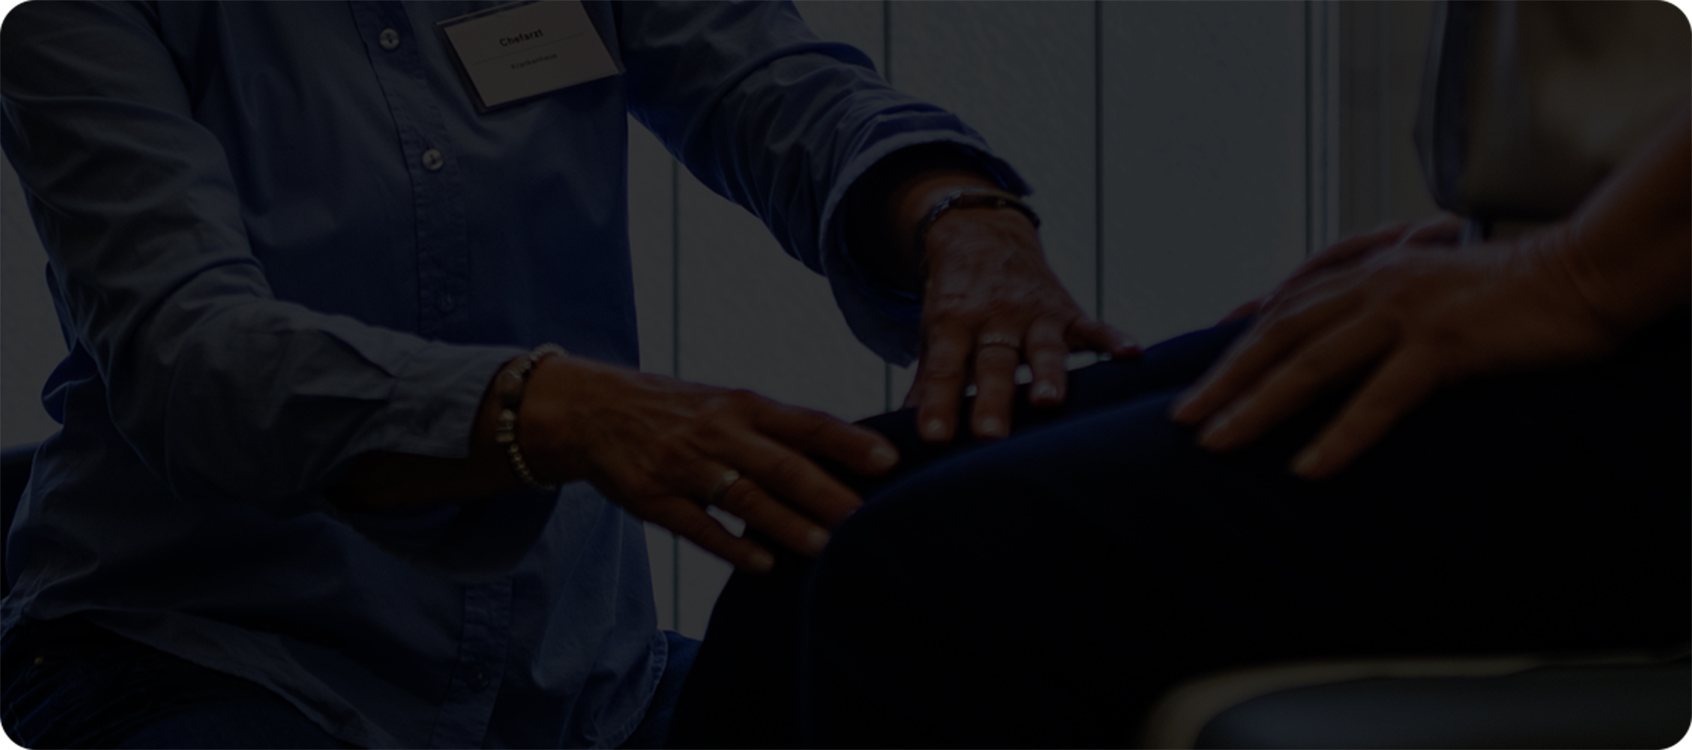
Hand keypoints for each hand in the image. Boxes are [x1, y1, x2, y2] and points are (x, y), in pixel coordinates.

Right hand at [520, 357, 898, 571]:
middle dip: (827, 492)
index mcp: (743, 405)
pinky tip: (764, 563)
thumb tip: (848, 454)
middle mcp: (718, 432)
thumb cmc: (679, 410)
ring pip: (744, 496)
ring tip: (826, 546)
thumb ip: (779, 428)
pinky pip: (698, 526)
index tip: (889, 459)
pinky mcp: (655, 499)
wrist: (593, 410)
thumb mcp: (728, 403)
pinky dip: (733, 545)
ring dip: (787, 523)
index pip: (807, 423)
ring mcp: (685, 466)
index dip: (848, 442)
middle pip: (782, 464)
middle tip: (868, 517)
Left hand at [905, 204, 1135, 442]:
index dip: (939, 403)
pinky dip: (1114, 339)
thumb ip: (925, 383)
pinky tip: (1133, 354)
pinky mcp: (1066, 310)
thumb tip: (898, 434)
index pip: (943, 369)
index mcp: (952, 323)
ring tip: (1051, 402)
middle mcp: (994, 318)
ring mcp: (1034, 314)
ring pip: (1043, 349)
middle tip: (990, 437)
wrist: (983, 234)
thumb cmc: (955, 299)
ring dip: (1048, 375)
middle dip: (994, 400)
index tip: (934, 438)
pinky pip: (1093, 327)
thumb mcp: (933, 332)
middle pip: (994, 365)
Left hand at [1170, 232, 1614, 478]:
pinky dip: (1342, 434)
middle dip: (1224, 380)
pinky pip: (1379, 396)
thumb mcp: (1429, 288)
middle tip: (1182, 419)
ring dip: (1258, 406)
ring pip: (1310, 364)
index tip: (1199, 378)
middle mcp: (1372, 287)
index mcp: (1367, 274)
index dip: (1237, 342)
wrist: (1581, 272)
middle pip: (1277, 336)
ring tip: (1217, 444)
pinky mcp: (1442, 343)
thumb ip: (1380, 306)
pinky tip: (1309, 468)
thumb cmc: (1508, 289)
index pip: (1284, 309)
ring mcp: (1403, 313)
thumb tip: (1344, 337)